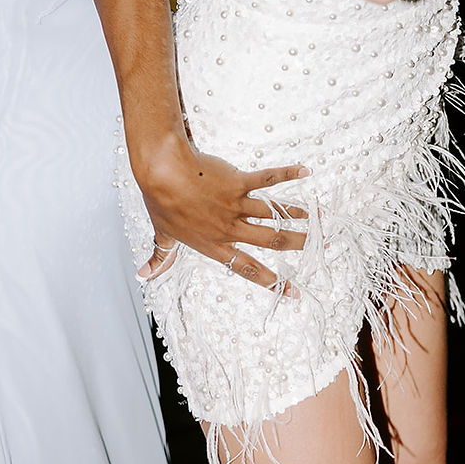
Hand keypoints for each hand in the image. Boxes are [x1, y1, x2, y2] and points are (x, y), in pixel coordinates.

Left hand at [136, 139, 308, 292]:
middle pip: (270, 241)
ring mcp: (235, 206)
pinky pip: (267, 179)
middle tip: (319, 247)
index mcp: (215, 245)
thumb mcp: (162, 234)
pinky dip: (287, 174)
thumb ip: (161, 257)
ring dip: (297, 215)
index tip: (294, 292)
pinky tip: (304, 171)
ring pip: (273, 214)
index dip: (271, 282)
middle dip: (298, 245)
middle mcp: (230, 229)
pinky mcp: (237, 182)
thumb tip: (145, 274)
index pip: (247, 268)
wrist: (161, 173)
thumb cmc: (160, 202)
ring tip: (317, 218)